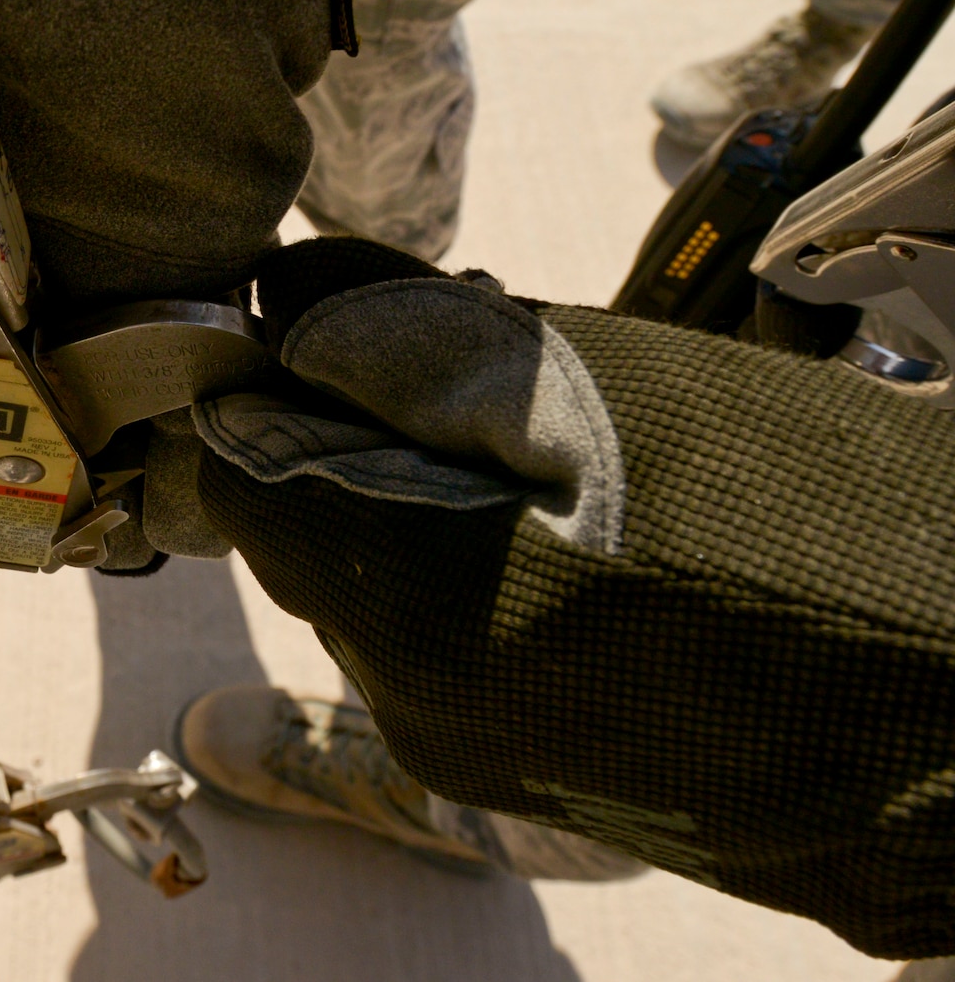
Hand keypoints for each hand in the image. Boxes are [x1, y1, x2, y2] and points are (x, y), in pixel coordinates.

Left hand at [197, 237, 954, 958]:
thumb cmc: (828, 540)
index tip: (356, 315)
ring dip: (435, 486)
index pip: (243, 469)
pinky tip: (593, 516)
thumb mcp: (614, 392)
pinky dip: (486, 560)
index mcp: (407, 609)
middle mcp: (415, 703)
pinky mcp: (542, 772)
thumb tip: (293, 299)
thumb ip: (418, 344)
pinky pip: (455, 639)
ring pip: (384, 579)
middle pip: (311, 522)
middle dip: (370, 422)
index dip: (285, 372)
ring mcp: (480, 752)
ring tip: (566, 428)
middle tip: (494, 351)